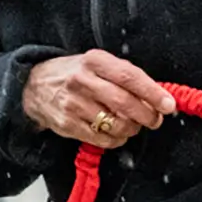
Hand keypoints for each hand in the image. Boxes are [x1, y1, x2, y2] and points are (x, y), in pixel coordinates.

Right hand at [22, 50, 175, 148]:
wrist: (33, 86)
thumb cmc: (74, 73)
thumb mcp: (96, 63)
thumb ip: (124, 76)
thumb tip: (157, 95)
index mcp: (94, 61)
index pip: (129, 77)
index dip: (152, 92)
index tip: (168, 104)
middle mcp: (82, 81)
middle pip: (124, 103)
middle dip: (147, 116)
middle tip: (155, 120)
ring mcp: (73, 104)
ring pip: (116, 124)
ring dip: (132, 129)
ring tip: (132, 125)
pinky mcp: (67, 125)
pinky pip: (103, 140)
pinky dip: (117, 140)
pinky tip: (116, 133)